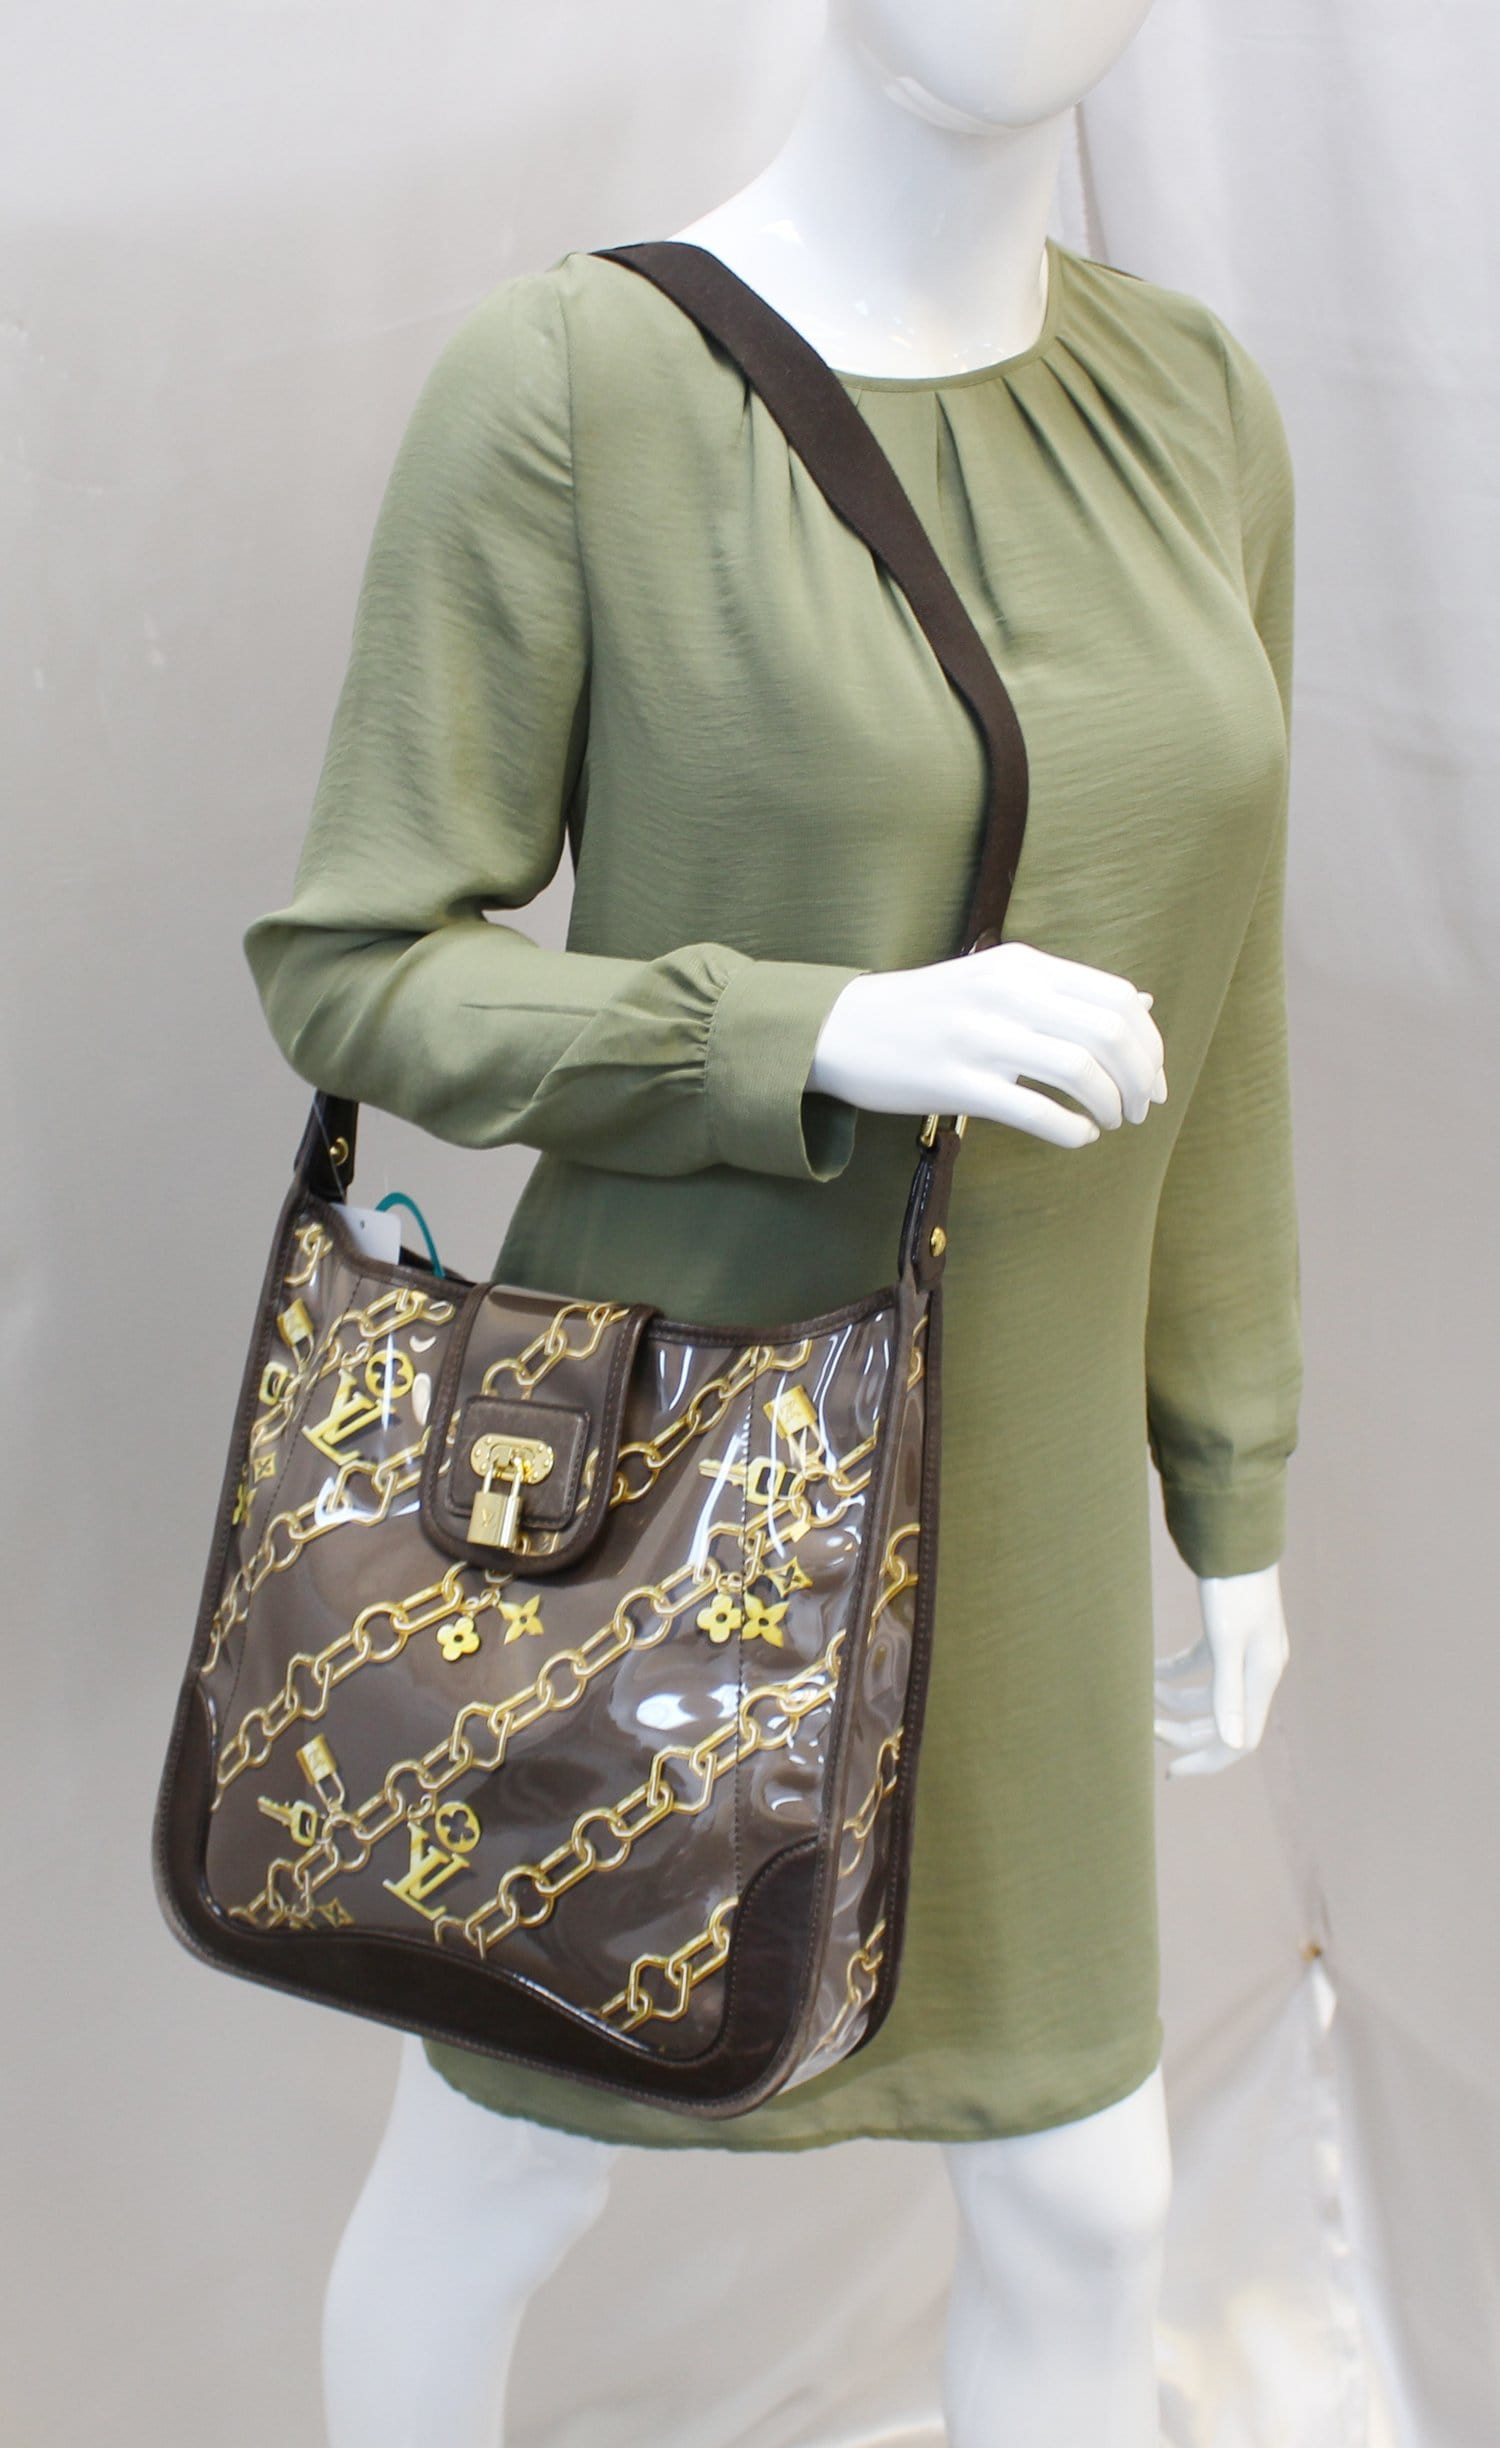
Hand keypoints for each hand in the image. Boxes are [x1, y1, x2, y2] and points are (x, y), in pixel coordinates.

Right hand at [807, 941, 1167, 1149]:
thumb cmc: (930, 1009)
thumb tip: (1144, 1003)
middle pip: (1107, 1033)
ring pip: (1079, 1071)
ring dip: (1111, 1105)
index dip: (1150, 1044)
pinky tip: (1078, 1137)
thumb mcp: (997, 980)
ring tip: (1110, 1122)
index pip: (1117, 998)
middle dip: (1140, 1079)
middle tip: (1140, 1109)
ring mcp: (979, 1039)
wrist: (843, 1028)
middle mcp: (1006, 994)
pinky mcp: (955, 1083)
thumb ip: (1066, 991)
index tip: (1154, 1079)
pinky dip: (1072, 1130)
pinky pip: (1035, 1111)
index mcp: (1021, 965)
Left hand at [1154, 1564, 1290, 1777]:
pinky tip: (1152, 1671)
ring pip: (1210, 1695)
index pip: (1239, 1742)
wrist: (1236, 1535)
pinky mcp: (1230, 1631)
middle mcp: (1258, 1670)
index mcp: (1261, 1678)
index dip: (1206, 1761)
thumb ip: (1228, 1693)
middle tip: (1144, 1732)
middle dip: (1184, 1732)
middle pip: (1222, 1722)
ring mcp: (1245, 1650)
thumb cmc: (1232, 1586)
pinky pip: (1203, 1666)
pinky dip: (1178, 1672)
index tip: (1171, 1771)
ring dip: (1178, 1702)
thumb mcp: (1226, 1640)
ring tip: (1142, 1699)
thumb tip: (1235, 1746)